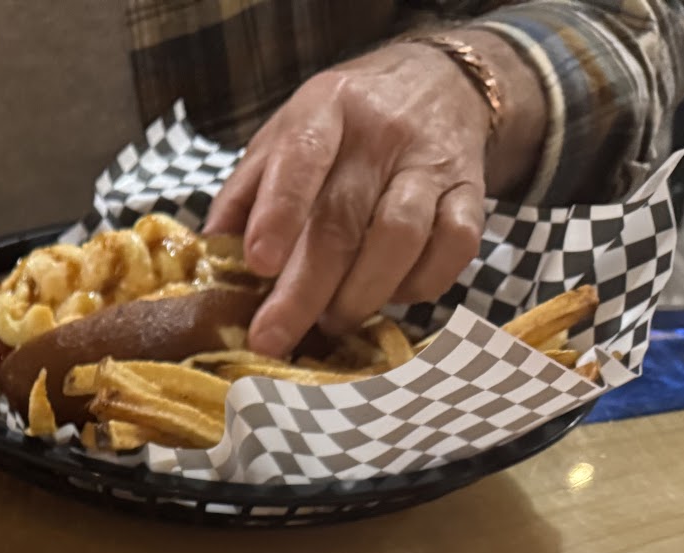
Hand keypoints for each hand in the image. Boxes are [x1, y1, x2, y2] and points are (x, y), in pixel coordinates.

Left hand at [204, 38, 535, 356]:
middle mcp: (382, 132)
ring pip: (401, 237)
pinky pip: (455, 248)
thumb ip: (246, 194)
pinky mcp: (472, 191)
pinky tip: (391, 297)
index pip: (302, 156)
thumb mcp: (283, 138)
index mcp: (325, 109)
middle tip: (274, 337)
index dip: (279, 213)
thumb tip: (212, 260)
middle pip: (344, 219)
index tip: (258, 265)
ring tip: (332, 322)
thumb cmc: (341, 128)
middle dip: (305, 290)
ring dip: (361, 294)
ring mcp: (432, 161)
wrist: (439, 83)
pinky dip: (420, 285)